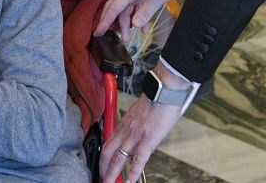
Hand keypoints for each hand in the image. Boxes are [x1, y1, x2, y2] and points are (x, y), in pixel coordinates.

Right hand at [94, 0, 198, 41]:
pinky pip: (135, 7)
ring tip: (127, 38)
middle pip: (115, 9)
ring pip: (125, 10)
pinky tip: (143, 28)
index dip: (105, 21)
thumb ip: (146, 11)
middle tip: (102, 35)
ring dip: (125, 24)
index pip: (114, 8)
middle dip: (109, 23)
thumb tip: (135, 25)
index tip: (98, 32)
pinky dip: (137, 18)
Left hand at [99, 64, 189, 182]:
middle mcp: (125, 131)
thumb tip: (136, 136)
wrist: (163, 91)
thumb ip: (133, 126)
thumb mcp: (138, 114)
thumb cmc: (155, 101)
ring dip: (112, 174)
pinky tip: (130, 181)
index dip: (102, 159)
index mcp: (122, 124)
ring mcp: (135, 136)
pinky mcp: (147, 140)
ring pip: (118, 159)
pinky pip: (138, 160)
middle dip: (103, 169)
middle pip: (107, 154)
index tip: (102, 168)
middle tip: (102, 180)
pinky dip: (133, 173)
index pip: (107, 144)